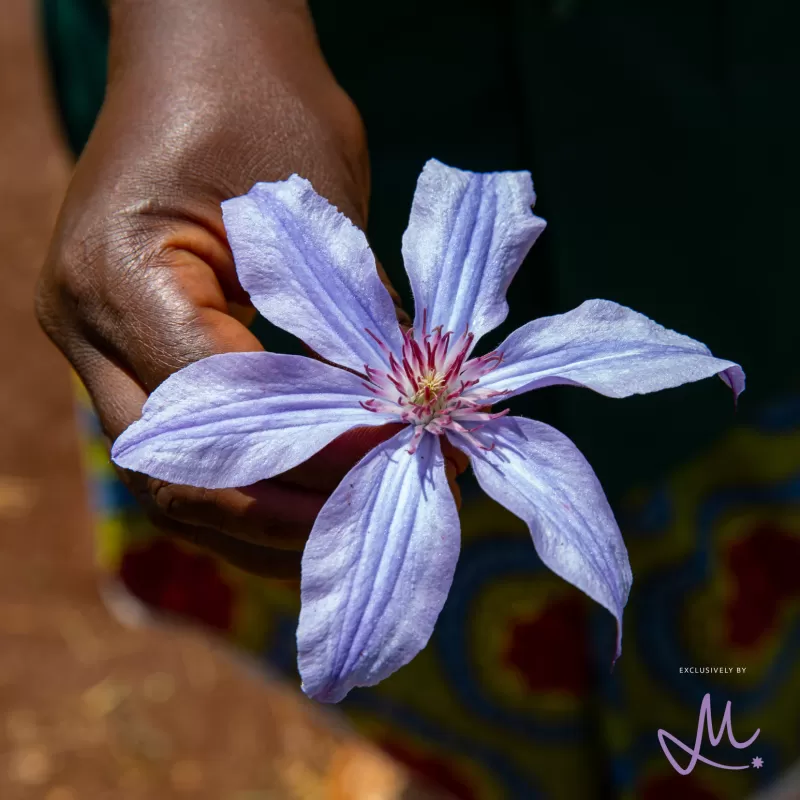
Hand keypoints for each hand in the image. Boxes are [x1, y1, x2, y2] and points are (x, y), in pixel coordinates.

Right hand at [36, 0, 460, 577]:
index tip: (399, 459)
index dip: (313, 456)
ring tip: (344, 526)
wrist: (201, 44)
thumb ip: (341, 324)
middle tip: (369, 524)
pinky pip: (182, 442)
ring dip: (259, 517)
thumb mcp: (315, 204)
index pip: (218, 415)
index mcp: (120, 279)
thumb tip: (392, 426)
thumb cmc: (263, 98)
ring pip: (170, 478)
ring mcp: (97, 342)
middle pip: (173, 478)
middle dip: (278, 519)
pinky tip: (307, 490)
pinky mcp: (129, 346)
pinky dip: (244, 479)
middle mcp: (88, 326)